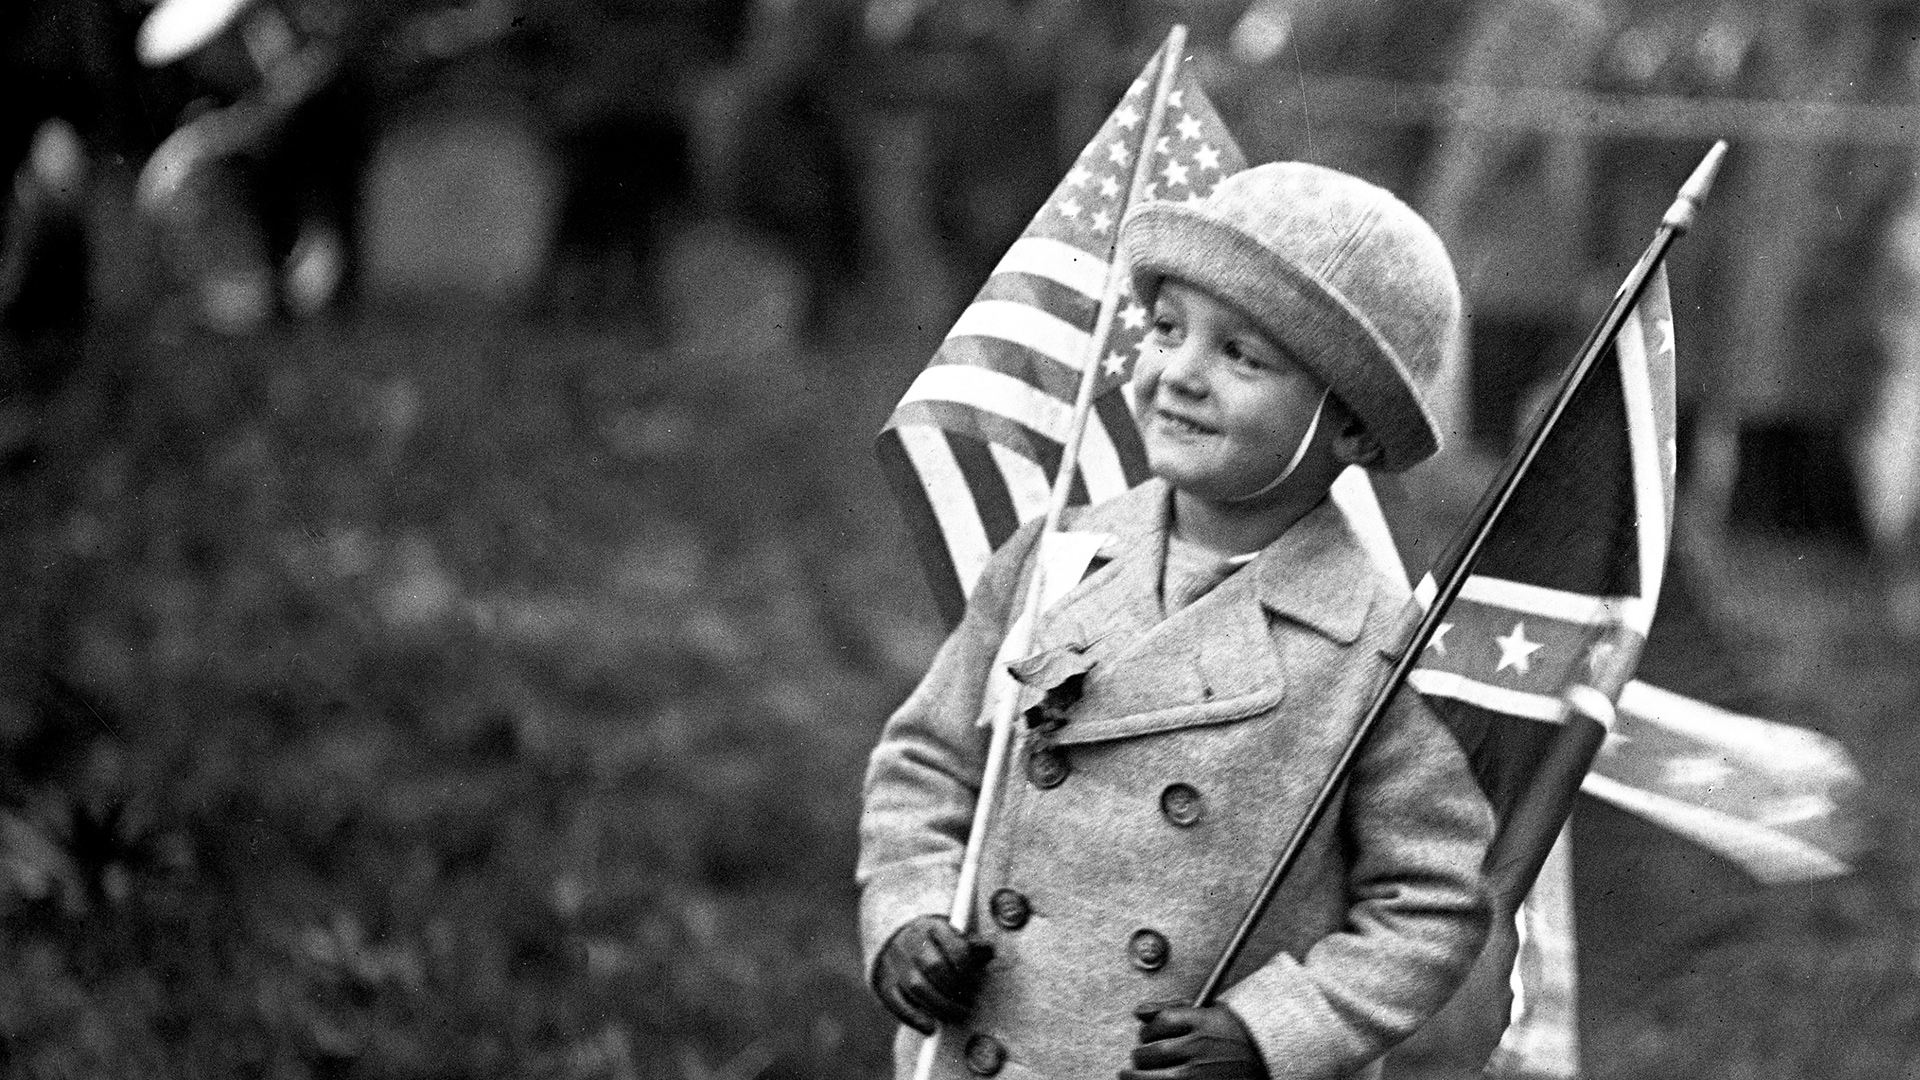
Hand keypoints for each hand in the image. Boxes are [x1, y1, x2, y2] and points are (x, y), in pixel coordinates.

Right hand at [872, 915, 994, 1034]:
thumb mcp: (953, 937)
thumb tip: (989, 949)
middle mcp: (911, 941)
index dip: (969, 972)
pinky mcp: (883, 981)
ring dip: (941, 1006)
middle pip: (935, 967)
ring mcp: (894, 961)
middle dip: (956, 991)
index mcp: (933, 926)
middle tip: (970, 1004)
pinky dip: (914, 1018)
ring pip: (917, 986)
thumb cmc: (934, 944)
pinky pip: (896, 1002)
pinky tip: (931, 1028)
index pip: (956, 949)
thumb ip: (972, 946)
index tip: (976, 985)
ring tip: (956, 1015)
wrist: (896, 940)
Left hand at [1119, 1002, 1269, 1079]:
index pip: (1160, 1022)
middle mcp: (1201, 1048)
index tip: (1149, 1036)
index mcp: (1204, 1022)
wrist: (1267, 1059)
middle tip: (1141, 1058)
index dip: (1148, 1030)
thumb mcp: (1210, 1013)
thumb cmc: (1235, 1037)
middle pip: (1151, 1052)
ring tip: (1136, 1074)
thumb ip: (1172, 1009)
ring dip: (1138, 1076)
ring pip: (1151, 1078)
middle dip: (1140, 1055)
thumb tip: (1139, 1011)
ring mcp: (1200, 1073)